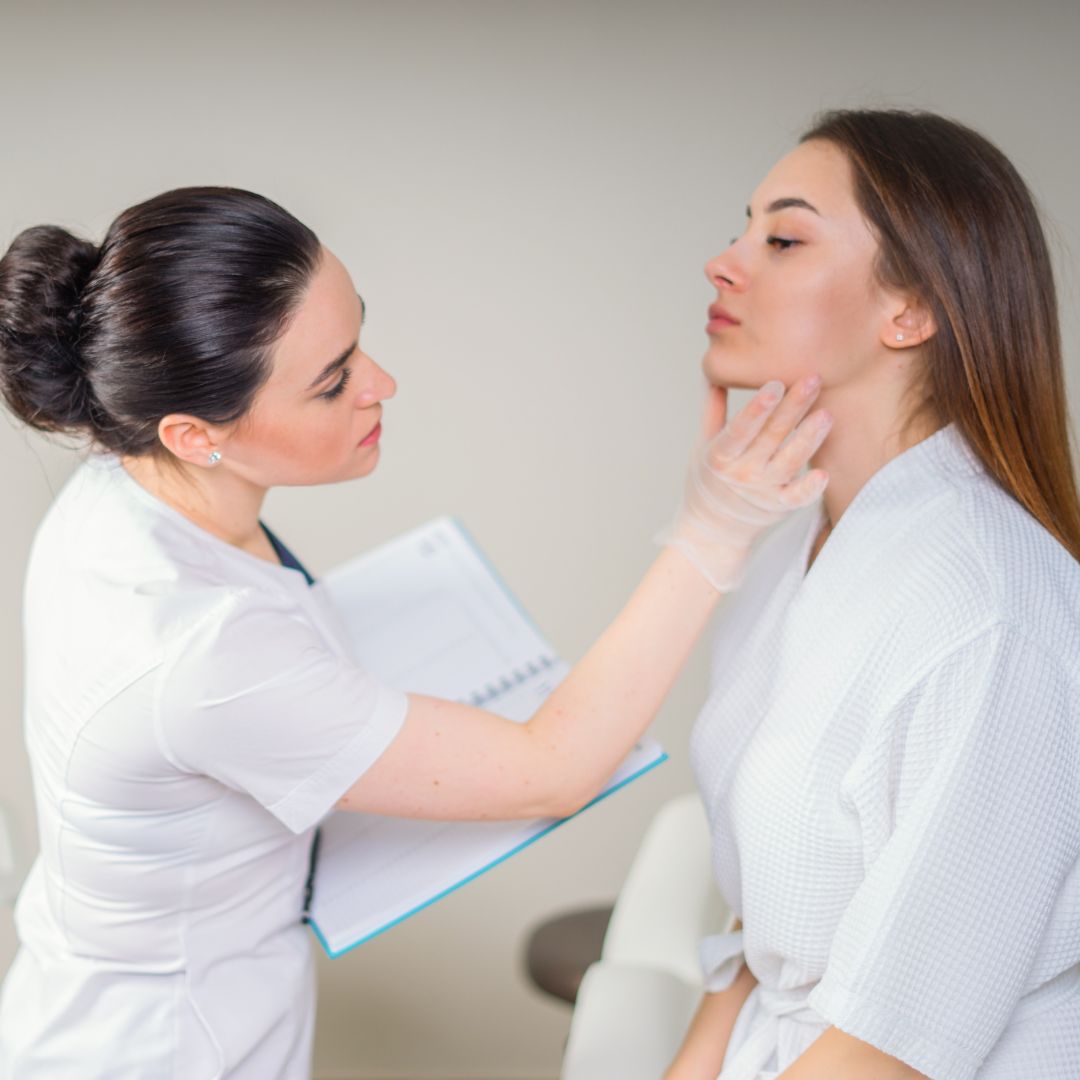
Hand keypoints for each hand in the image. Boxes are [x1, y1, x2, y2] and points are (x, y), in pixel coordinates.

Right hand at [658, 376, 830, 590]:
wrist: (711, 531)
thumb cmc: (707, 483)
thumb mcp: (703, 447)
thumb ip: (712, 412)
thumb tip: (715, 375)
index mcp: (721, 455)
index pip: (740, 428)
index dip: (758, 407)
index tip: (775, 383)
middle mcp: (741, 472)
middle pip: (771, 436)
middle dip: (793, 407)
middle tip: (813, 379)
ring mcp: (761, 491)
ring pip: (789, 461)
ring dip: (809, 438)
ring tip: (826, 414)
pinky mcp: (778, 507)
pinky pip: (796, 499)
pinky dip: (809, 489)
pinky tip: (823, 473)